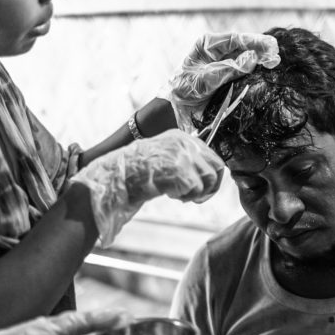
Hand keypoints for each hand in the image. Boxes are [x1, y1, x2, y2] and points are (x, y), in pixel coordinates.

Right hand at [72, 129, 223, 245]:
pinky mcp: (180, 171)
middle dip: (211, 185)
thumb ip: (183, 160)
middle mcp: (184, 142)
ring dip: (198, 193)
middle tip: (197, 198)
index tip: (203, 187)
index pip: (211, 154)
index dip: (210, 174)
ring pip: (209, 179)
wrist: (117, 176)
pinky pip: (196, 189)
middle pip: (216, 166)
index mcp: (180, 137)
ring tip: (182, 197)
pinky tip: (172, 195)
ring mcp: (183, 156)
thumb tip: (208, 174)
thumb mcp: (163, 157)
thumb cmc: (137, 171)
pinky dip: (187, 196)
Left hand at [165, 32, 279, 131]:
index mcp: (208, 45)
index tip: (270, 45)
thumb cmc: (184, 90)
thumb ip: (229, 69)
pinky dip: (255, 73)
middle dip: (261, 51)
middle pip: (244, 47)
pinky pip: (244, 73)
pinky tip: (265, 71)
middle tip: (275, 57)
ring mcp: (224, 65)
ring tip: (274, 63)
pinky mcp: (228, 79)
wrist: (176, 110)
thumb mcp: (205, 79)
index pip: (235, 39)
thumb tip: (252, 58)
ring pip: (246, 59)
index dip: (254, 41)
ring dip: (260, 61)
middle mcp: (217, 52)